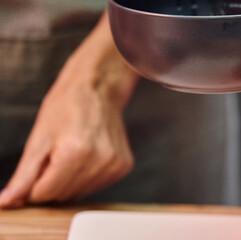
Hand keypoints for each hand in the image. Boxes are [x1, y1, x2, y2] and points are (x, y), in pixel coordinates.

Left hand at [0, 13, 137, 207]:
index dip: (35, 183)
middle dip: (53, 182)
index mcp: (73, 154)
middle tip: (56, 155)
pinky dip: (87, 177)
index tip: (40, 164)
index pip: (44, 193)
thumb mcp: (38, 140)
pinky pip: (97, 186)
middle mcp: (98, 162)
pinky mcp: (124, 166)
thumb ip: (23, 176)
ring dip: (70, 181)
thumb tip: (6, 202)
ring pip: (80, 194)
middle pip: (62, 196)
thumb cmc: (65, 108)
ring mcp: (114, 165)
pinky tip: (87, 156)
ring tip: (72, 153)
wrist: (98, 89)